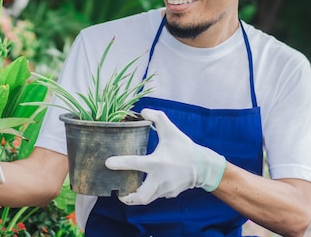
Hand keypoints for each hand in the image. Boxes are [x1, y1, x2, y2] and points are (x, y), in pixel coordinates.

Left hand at [105, 108, 225, 204]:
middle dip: (127, 197)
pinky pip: (157, 196)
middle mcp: (160, 178)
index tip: (108, 163)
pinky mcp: (170, 194)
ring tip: (127, 192)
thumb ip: (157, 117)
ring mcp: (166, 189)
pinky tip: (146, 186)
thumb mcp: (171, 129)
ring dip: (136, 197)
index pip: (134, 163)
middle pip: (141, 196)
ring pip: (147, 199)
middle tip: (119, 192)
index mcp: (157, 162)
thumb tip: (143, 111)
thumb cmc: (184, 147)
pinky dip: (150, 193)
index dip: (119, 163)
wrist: (203, 165)